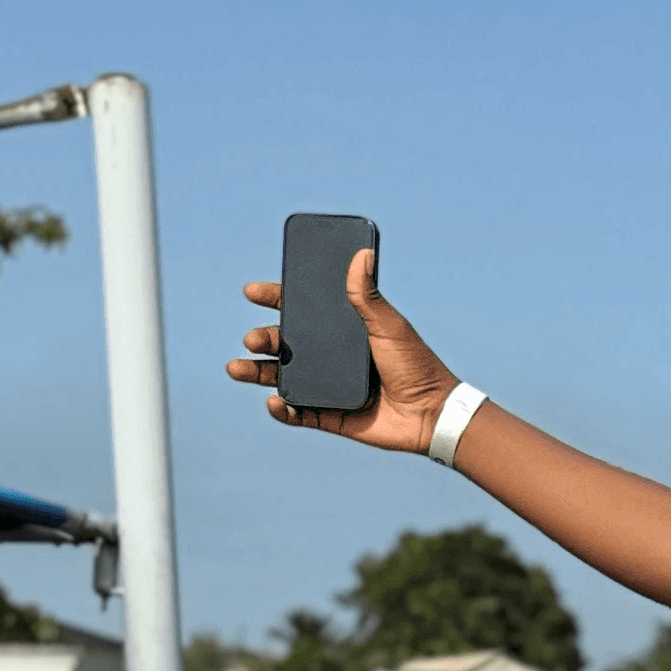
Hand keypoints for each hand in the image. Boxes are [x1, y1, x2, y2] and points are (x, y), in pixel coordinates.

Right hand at [227, 247, 461, 454]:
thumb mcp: (390, 327)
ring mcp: (329, 386)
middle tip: (253, 338)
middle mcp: (333, 357)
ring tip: (237, 368)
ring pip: (283, 378)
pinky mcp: (332, 416)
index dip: (277, 300)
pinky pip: (298, 413)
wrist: (433, 414)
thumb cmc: (417, 366)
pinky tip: (274, 402)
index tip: (253, 292)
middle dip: (263, 339)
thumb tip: (362, 254)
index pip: (304, 311)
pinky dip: (282, 410)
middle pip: (286, 344)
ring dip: (257, 373)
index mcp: (345, 332)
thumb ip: (369, 296)